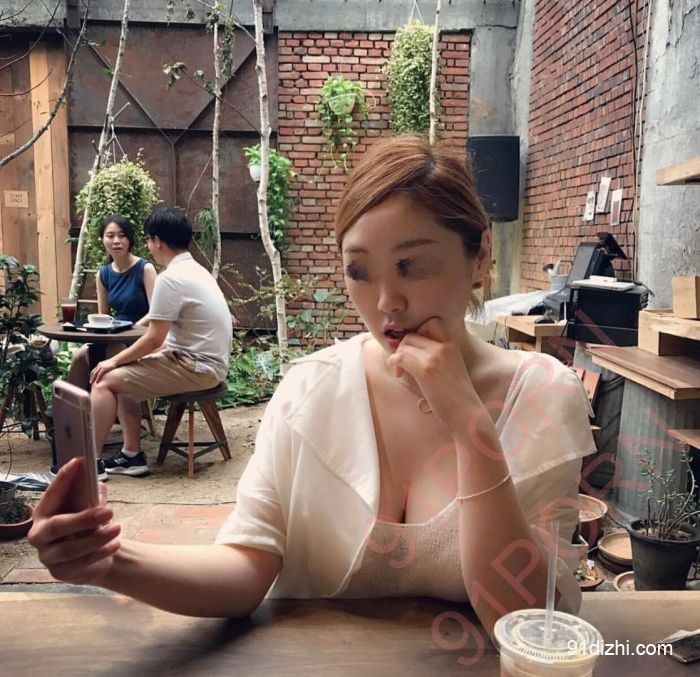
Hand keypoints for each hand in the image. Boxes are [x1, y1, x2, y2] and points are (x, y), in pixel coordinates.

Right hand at [27, 458, 120, 585]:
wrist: (97, 554)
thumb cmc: (89, 523)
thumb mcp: (90, 506)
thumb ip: (90, 494)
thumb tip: (93, 480)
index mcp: (44, 512)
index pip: (51, 494)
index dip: (63, 479)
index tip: (79, 462)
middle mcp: (39, 535)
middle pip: (56, 527)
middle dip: (83, 518)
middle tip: (109, 511)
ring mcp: (47, 556)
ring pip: (69, 549)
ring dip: (96, 538)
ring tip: (117, 528)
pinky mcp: (60, 573)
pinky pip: (79, 565)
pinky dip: (100, 553)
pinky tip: (114, 544)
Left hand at [90, 357, 118, 383]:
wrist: (116, 360)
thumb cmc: (114, 363)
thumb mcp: (108, 365)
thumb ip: (105, 367)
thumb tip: (106, 371)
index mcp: (99, 364)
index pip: (94, 370)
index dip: (92, 375)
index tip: (91, 378)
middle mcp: (99, 365)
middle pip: (93, 372)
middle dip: (91, 377)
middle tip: (90, 382)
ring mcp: (101, 366)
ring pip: (95, 373)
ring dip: (93, 378)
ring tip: (92, 382)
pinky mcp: (104, 368)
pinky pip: (99, 374)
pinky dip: (97, 378)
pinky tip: (96, 381)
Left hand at [386, 317, 478, 429]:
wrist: (467, 414)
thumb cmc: (456, 398)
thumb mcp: (451, 369)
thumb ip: (436, 357)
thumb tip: (409, 352)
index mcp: (452, 346)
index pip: (431, 322)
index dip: (419, 332)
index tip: (415, 349)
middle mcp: (444, 347)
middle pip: (412, 334)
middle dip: (403, 348)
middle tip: (404, 364)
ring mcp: (435, 357)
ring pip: (404, 344)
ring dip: (398, 357)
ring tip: (402, 372)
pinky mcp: (426, 370)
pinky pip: (400, 357)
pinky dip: (394, 364)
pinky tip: (400, 375)